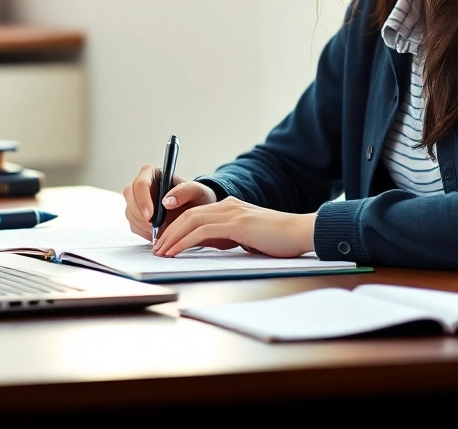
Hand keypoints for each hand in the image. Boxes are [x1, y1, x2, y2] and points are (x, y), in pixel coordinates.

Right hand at [122, 164, 216, 239]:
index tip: (151, 215)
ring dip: (143, 225)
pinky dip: (144, 232)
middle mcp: (142, 185)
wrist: (196, 211)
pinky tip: (158, 233)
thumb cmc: (196, 197)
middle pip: (130, 196)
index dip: (143, 199)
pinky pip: (134, 225)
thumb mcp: (197, 191)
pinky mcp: (137, 215)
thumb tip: (166, 202)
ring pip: (130, 212)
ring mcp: (137, 201)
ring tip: (161, 230)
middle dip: (141, 214)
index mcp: (153, 173)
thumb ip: (184, 192)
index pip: (141, 183)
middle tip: (155, 227)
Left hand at [151, 198, 316, 258]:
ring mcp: (232, 212)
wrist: (301, 232)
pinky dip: (184, 241)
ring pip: (191, 221)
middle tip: (156, 248)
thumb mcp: (247, 237)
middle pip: (188, 215)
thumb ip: (228, 236)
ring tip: (160, 251)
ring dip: (172, 237)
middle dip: (168, 232)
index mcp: (230, 207)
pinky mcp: (236, 224)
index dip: (177, 227)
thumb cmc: (279, 239)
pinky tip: (175, 251)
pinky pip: (202, 231)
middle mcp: (228, 205)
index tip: (165, 243)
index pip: (196, 214)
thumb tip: (208, 244)